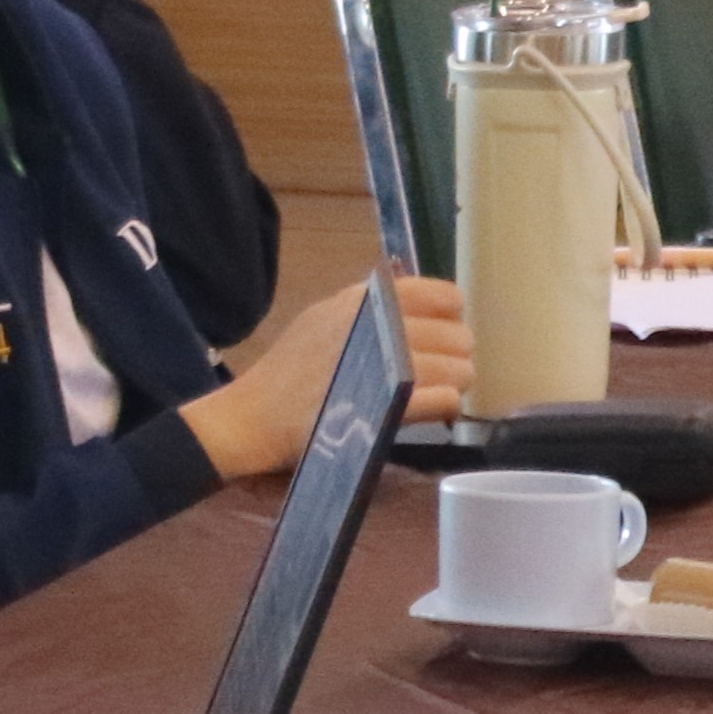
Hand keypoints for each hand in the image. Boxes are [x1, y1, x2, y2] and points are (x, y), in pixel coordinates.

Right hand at [181, 273, 469, 478]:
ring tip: (430, 393)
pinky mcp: (389, 405)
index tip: (437, 338)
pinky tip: (427, 410)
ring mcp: (385, 365)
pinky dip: (444, 406)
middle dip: (454, 357)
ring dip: (452, 384)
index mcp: (363, 300)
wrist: (252, 417)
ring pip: (460, 370)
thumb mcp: (323, 319)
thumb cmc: (289, 371)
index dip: (449, 319)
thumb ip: (371, 310)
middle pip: (459, 337)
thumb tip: (427, 311)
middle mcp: (379, 324)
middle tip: (435, 374)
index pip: (443, 297)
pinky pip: (446, 400)